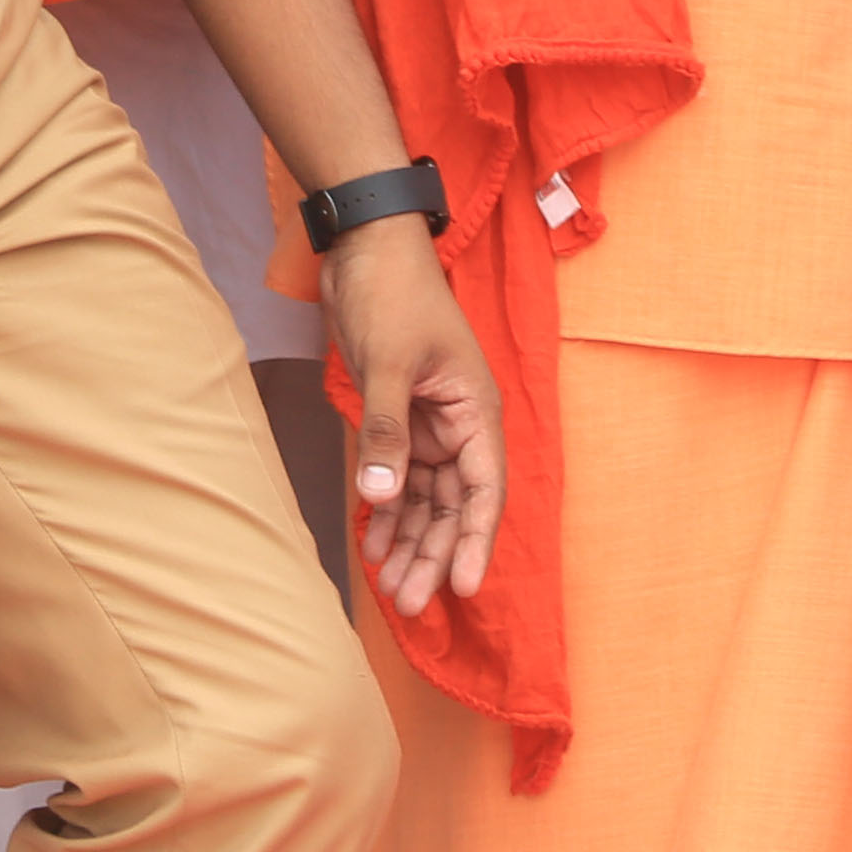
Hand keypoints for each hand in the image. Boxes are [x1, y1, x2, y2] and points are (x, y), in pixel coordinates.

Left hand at [315, 218, 503, 612]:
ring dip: (409, 541)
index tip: (464, 588)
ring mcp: (427, 423)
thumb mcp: (390, 363)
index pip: (484, 490)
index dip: (477, 541)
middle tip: (409, 604)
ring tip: (390, 590)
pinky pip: (396, 476)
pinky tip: (370, 544)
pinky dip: (384, 510)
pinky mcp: (397, 417)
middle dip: (434, 554)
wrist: (366, 247)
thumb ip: (387, 431)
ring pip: (424, 499)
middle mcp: (458, 424)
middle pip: (454, 505)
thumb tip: (381, 495)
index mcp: (475, 410)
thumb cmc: (393, 294)